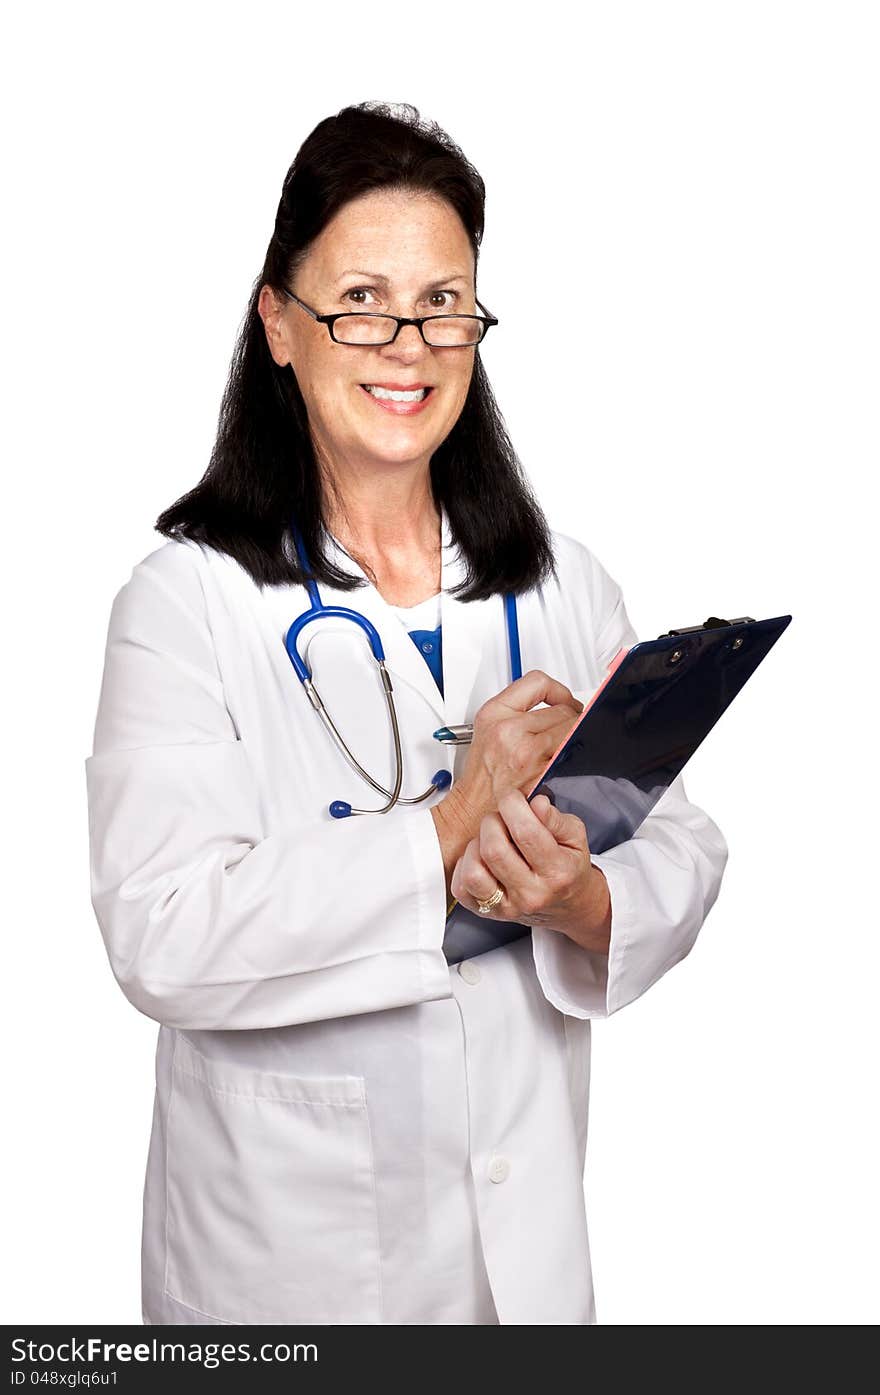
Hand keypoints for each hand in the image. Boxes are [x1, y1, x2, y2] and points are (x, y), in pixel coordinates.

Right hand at [431, 670, 583, 899]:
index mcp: (496, 714)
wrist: (473, 809)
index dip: (557, 689)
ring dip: (575, 736)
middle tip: (570, 725)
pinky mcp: (543, 775)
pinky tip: (567, 760)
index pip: (537, 682)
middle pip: (563, 709)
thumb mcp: (486, 728)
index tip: (561, 699)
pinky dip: (574, 756)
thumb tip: (553, 700)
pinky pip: (572, 755)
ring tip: (569, 743)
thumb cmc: (482, 774)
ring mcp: (529, 754)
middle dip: (571, 717)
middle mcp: (511, 731)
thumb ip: (516, 709)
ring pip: (573, 731)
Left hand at [450, 791, 611, 952]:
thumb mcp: (576, 838)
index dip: (512, 805)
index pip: (525, 832)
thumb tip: (536, 803)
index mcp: (557, 873)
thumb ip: (555, 819)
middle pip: (494, 849)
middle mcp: (531, 894)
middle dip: (493, 822)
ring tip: (491, 841)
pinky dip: (466, 866)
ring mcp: (507, 907)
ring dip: (476, 846)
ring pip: (473, 872)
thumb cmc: (568, 868)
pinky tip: (482, 859)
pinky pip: (460, 888)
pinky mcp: (488, 912)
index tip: (512, 798)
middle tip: (503, 820)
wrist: (568, 906)